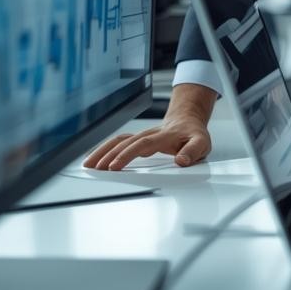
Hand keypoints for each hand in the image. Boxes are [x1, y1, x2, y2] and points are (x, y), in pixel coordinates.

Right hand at [83, 83, 215, 169]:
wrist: (188, 121)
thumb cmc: (194, 134)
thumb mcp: (202, 143)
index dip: (128, 154)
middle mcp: (150, 134)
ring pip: (119, 141)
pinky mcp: (137, 139)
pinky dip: (105, 149)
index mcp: (164, 136)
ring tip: (88, 164)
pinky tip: (94, 158)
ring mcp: (142, 136)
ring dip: (103, 151)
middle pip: (125, 142)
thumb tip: (182, 161)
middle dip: (109, 155)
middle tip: (95, 169)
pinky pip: (118, 142)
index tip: (115, 166)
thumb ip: (193, 151)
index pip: (143, 144)